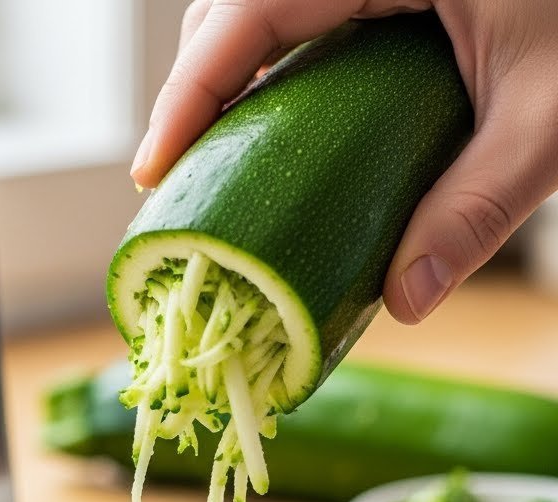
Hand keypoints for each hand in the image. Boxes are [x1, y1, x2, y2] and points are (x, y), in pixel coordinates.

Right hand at [132, 0, 557, 323]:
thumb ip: (476, 209)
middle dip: (198, 86)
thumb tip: (405, 302)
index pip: (247, 10)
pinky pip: (311, 12)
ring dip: (234, 75)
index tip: (154, 169)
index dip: (188, 90)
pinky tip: (287, 128)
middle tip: (183, 179)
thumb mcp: (547, 123)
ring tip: (221, 162)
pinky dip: (283, 66)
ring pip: (268, 4)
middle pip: (237, 2)